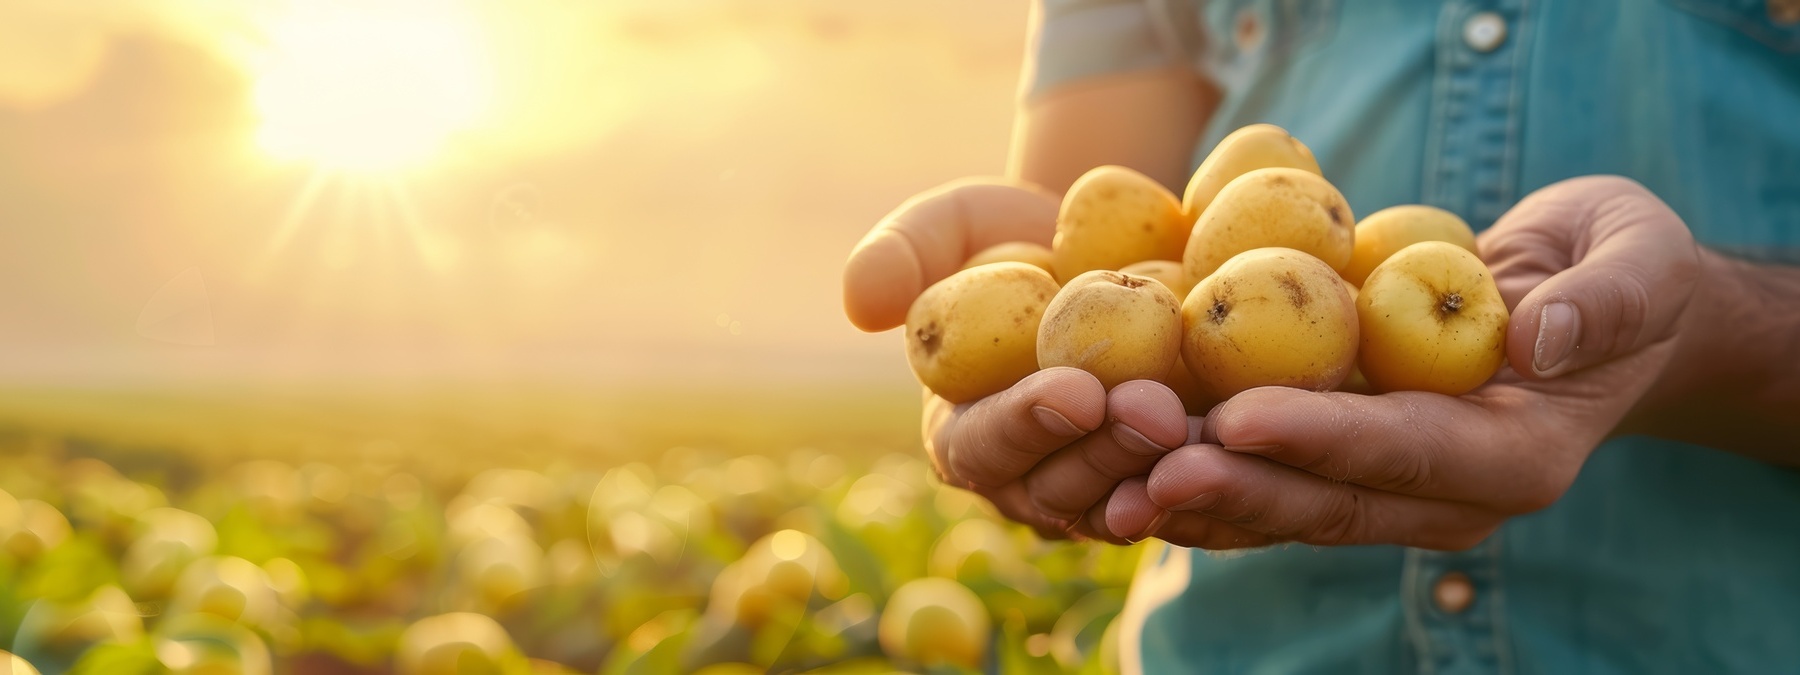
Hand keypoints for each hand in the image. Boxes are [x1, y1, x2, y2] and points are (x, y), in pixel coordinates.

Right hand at [843, 179, 1190, 541]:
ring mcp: (1101, 494)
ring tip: (1207, 427)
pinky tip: (1252, 447)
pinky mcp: (1167, 486)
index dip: (1026, 423)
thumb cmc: (1008, 237)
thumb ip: (901, 254)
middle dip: (1109, 453)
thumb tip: (862, 305)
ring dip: (1168, 474)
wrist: (1106, 249)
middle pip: (1062, 491)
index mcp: (963, 433)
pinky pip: (1193, 500)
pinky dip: (1221, 481)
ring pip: (1131, 505)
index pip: (983, 446)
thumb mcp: (950, 225)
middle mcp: (1028, 483)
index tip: (1074, 388)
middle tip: (1156, 407)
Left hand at [1116, 176, 1701, 549]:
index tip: (1235, 419)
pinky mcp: (1350, 469)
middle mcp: (1449, 495)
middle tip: (1142, 468)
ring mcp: (1395, 491)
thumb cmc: (1624, 268)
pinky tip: (1123, 463)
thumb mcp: (1639, 260)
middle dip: (1232, 487)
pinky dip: (1199, 474)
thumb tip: (1542, 337)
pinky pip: (1269, 483)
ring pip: (1284, 507)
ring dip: (1195, 496)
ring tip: (1108, 481)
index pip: (1408, 451)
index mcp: (1519, 457)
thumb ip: (1605, 300)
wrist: (1596, 305)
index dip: (1321, 439)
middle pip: (1328, 501)